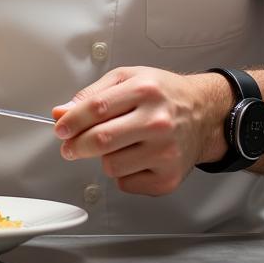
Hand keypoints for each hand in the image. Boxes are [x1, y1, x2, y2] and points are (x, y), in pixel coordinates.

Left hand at [51, 66, 229, 195]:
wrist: (203, 113)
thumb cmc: (163, 94)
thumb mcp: (128, 78)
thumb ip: (92, 94)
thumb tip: (62, 112)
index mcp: (144, 90)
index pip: (97, 108)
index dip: (71, 121)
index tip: (60, 129)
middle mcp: (157, 121)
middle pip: (101, 140)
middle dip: (76, 145)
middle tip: (70, 146)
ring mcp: (165, 152)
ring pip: (111, 165)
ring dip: (105, 158)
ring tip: (118, 145)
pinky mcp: (168, 177)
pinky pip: (126, 183)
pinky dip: (123, 173)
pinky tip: (135, 157)